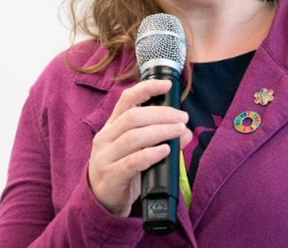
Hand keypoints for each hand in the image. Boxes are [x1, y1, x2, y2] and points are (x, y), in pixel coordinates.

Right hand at [87, 79, 192, 216]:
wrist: (101, 202)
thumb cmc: (122, 171)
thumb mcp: (139, 151)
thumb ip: (161, 138)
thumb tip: (186, 131)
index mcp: (112, 126)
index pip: (126, 99)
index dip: (146, 88)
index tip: (167, 85)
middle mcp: (105, 138)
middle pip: (133, 117)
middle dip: (162, 114)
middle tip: (182, 118)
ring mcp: (105, 157)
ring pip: (133, 137)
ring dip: (160, 131)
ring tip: (179, 131)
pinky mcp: (110, 177)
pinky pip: (132, 162)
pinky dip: (151, 154)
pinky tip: (166, 151)